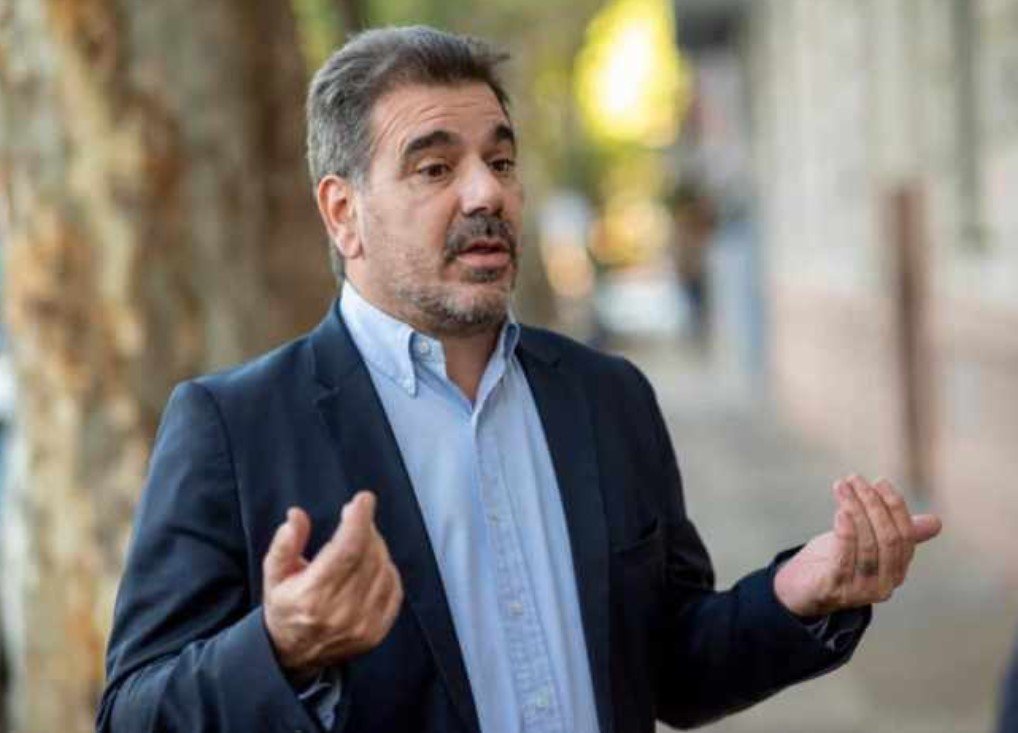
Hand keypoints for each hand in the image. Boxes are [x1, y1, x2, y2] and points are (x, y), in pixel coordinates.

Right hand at [262, 491, 403, 677]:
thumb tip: (297, 516)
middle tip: (357, 517)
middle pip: (368, 555)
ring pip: (383, 569)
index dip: (358, 520)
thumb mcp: (273, 575)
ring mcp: (362, 624)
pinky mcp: (377, 631)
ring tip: (361, 541)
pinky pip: (394, 589)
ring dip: (377, 547)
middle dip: (366, 528)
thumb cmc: (285, 608)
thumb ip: (285, 544)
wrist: (292, 655)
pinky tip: (374, 563)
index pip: (346, 549)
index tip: (363, 500)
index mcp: (312, 595)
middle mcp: (340, 612)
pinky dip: (387, 569)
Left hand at [774, 475, 941, 616]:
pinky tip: (840, 512)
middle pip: (888, 538)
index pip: (905, 535)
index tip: (879, 481)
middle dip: (873, 504)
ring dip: (854, 510)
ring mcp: (862, 590)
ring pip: (867, 545)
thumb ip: (896, 532)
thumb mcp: (866, 542)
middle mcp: (885, 584)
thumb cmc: (834, 561)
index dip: (894, 506)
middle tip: (855, 479)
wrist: (799, 589)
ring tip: (842, 487)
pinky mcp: (836, 590)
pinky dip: (846, 533)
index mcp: (897, 570)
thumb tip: (937, 522)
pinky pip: (845, 559)